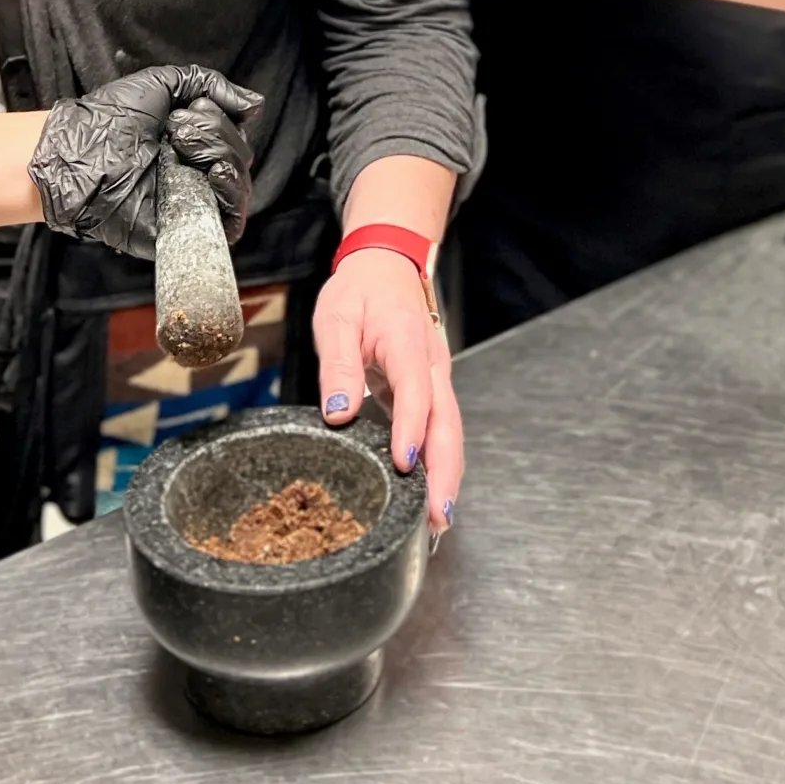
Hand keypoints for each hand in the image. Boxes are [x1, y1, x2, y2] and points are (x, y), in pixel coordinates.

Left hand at [31, 66, 259, 259]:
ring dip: (221, 157)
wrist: (81, 155)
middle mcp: (199, 173)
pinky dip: (232, 198)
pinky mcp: (188, 228)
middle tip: (176, 131)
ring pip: (240, 186)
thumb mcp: (163, 84)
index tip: (185, 112)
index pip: (235, 136)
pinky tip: (214, 176)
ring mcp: (195, 202)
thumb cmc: (111, 118)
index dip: (221, 121)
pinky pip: (231, 224)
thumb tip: (254, 105)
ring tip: (182, 149)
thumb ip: (211, 85)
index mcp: (195, 143)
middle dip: (215, 135)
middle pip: (241, 157)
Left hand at [313, 249, 461, 538]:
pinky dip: (439, 461)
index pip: (415, 393)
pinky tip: (429, 492)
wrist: (386, 266)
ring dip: (447, 473)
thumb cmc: (360, 290)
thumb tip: (338, 412)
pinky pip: (439, 429)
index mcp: (407, 344)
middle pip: (447, 424)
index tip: (405, 465)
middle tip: (438, 515)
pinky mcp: (428, 390)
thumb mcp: (335, 317)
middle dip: (445, 471)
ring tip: (437, 518)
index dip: (411, 431)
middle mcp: (430, 366)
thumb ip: (338, 365)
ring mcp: (434, 379)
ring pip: (449, 431)